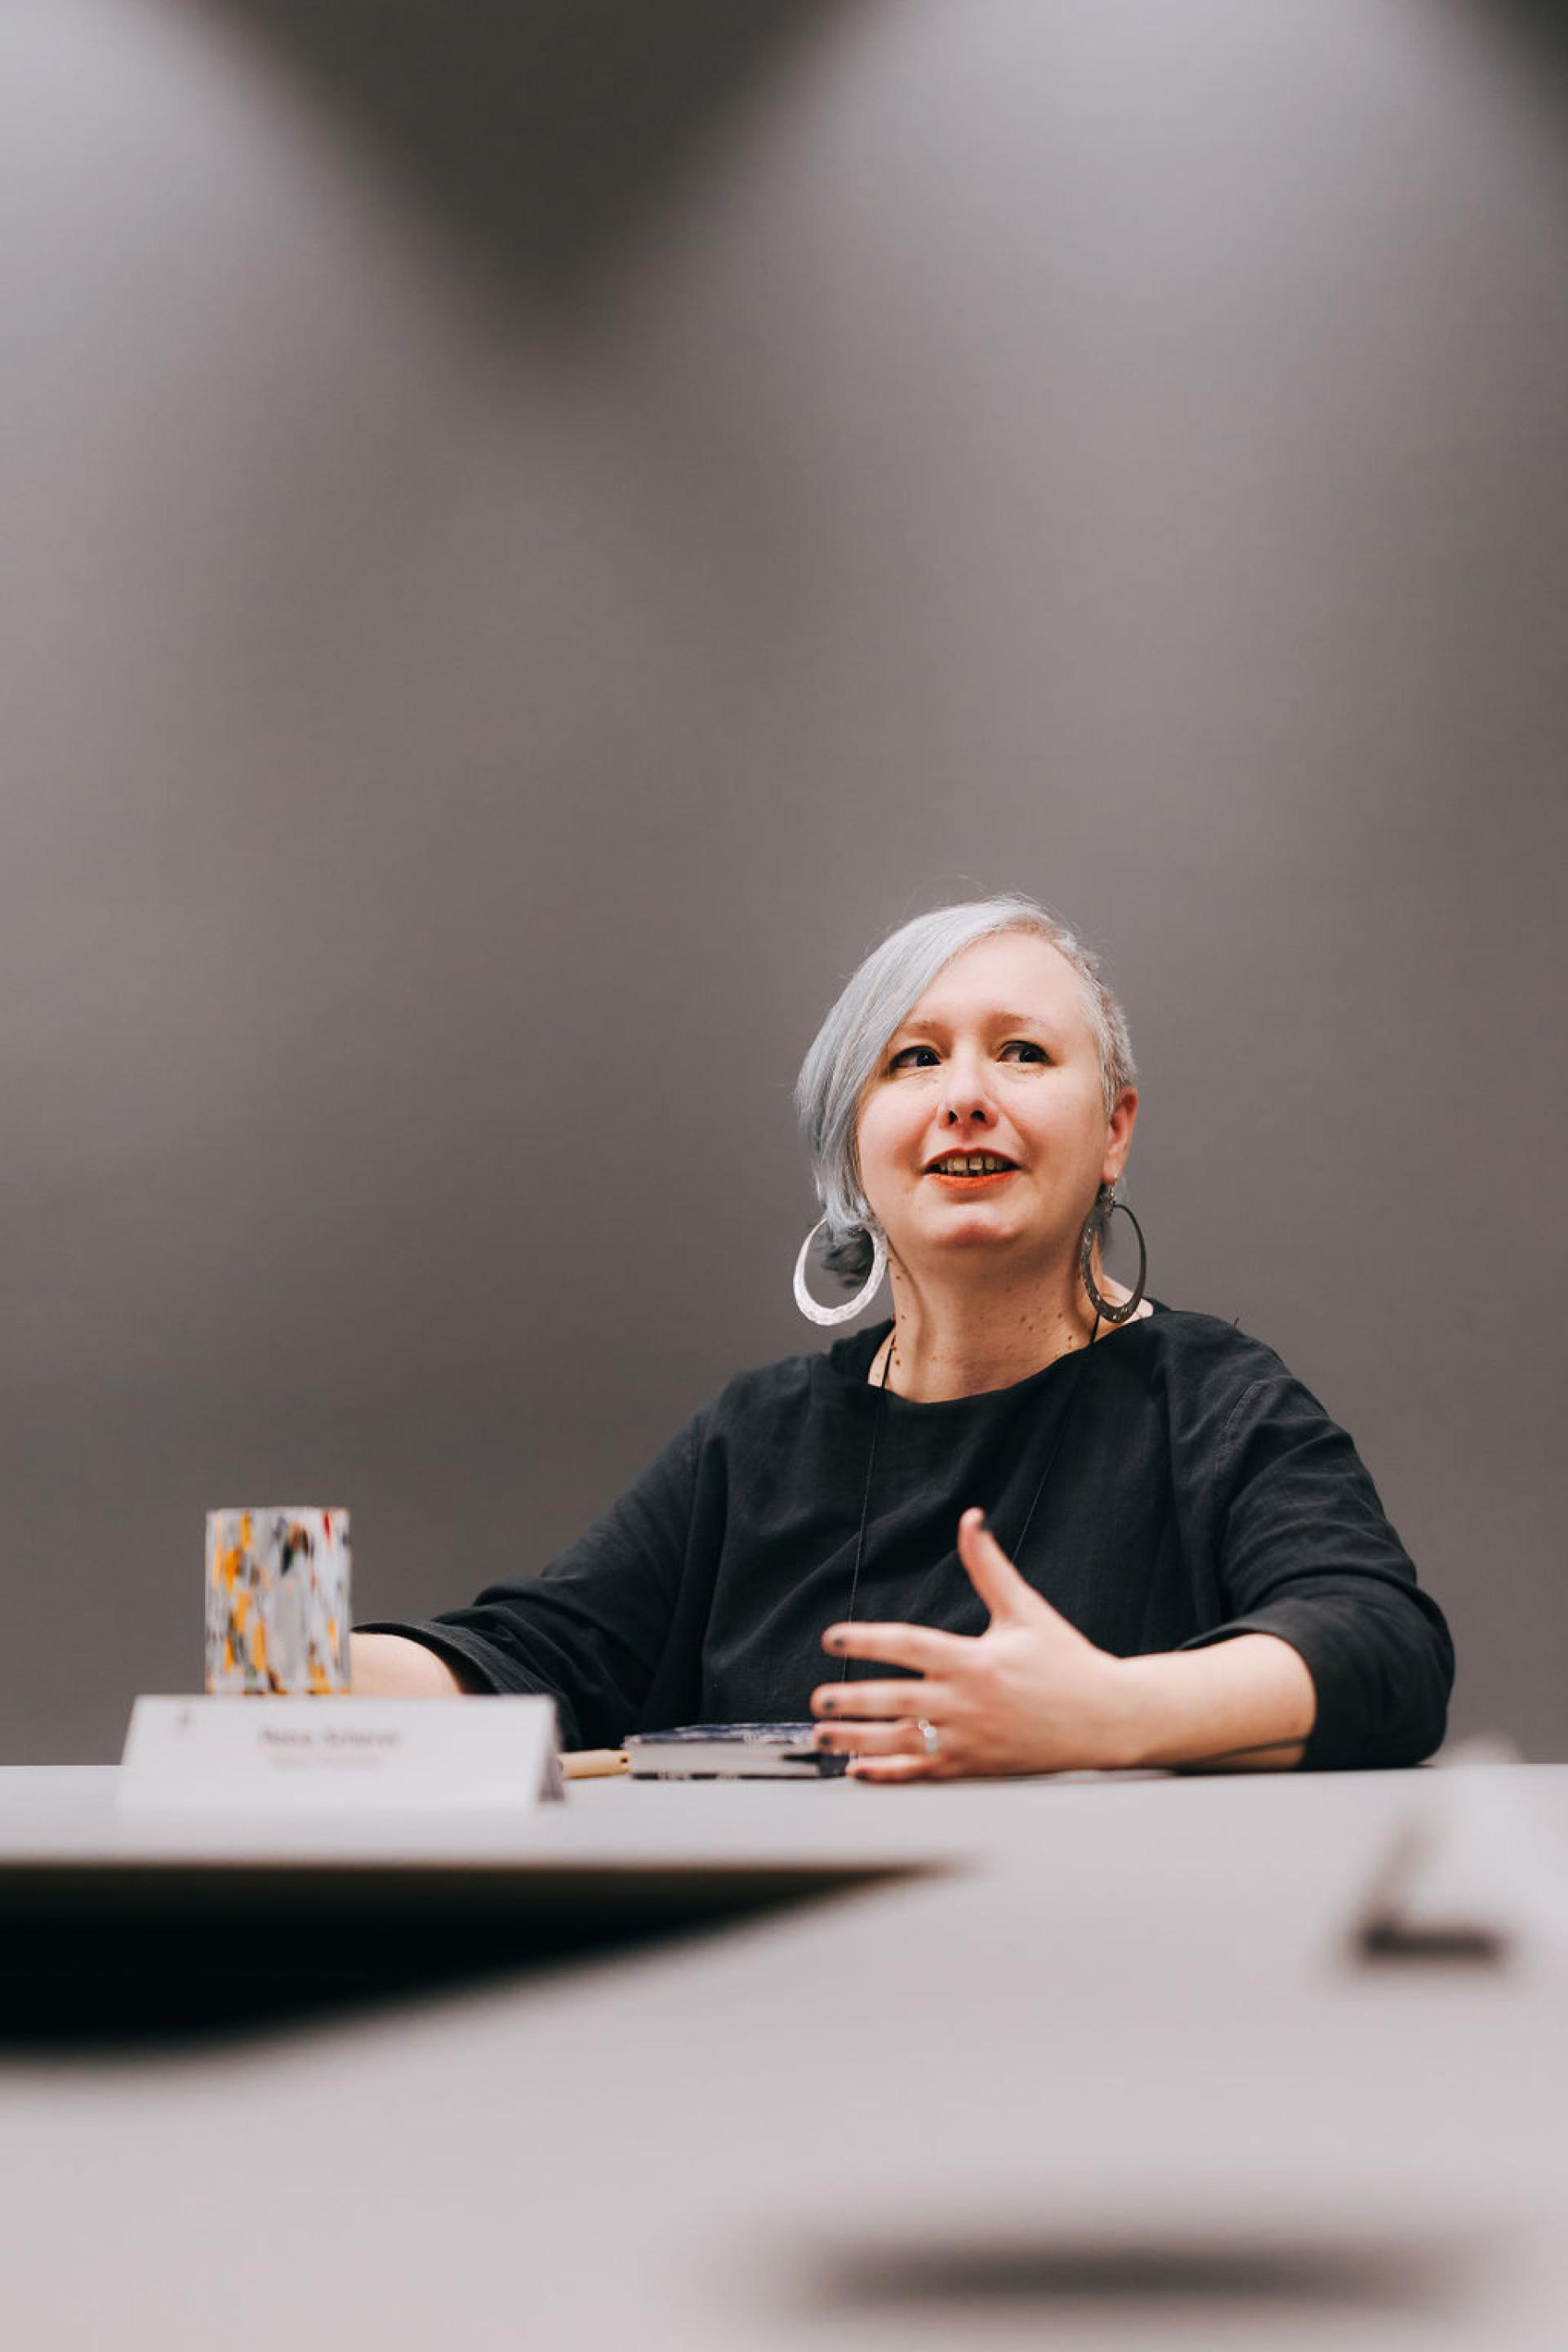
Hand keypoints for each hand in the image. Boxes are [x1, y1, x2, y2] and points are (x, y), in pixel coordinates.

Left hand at [810, 1507, 1130, 1780]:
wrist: (1106, 1718)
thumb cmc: (1065, 1661)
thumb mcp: (1025, 1609)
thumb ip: (989, 1567)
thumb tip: (970, 1519)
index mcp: (976, 1660)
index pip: (908, 1646)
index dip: (866, 1641)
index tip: (832, 1638)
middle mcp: (968, 1702)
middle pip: (896, 1701)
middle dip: (851, 1702)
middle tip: (817, 1700)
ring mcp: (971, 1739)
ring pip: (903, 1743)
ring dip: (857, 1742)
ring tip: (822, 1738)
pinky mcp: (975, 1766)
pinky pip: (923, 1774)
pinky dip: (888, 1775)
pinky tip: (858, 1771)